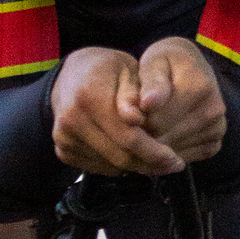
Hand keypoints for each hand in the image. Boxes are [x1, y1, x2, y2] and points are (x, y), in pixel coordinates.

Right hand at [51, 47, 184, 176]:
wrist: (72, 74)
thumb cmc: (108, 70)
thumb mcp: (128, 71)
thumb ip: (135, 94)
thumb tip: (137, 119)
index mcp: (89, 97)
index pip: (129, 138)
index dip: (156, 153)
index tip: (176, 160)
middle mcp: (71, 120)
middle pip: (119, 157)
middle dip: (150, 165)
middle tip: (172, 165)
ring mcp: (64, 138)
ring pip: (110, 166)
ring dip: (136, 167)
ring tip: (154, 158)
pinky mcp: (63, 150)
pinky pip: (98, 168)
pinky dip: (118, 166)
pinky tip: (130, 154)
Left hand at [132, 37, 225, 163]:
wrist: (192, 67)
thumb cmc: (166, 63)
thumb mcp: (154, 62)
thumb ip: (149, 83)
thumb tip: (148, 104)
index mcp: (198, 86)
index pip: (156, 120)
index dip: (137, 118)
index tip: (133, 108)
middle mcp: (214, 109)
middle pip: (164, 137)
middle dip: (145, 132)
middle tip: (137, 119)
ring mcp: (217, 128)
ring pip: (173, 151)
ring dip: (156, 144)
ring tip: (149, 124)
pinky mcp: (215, 142)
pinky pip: (184, 157)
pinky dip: (169, 151)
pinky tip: (163, 134)